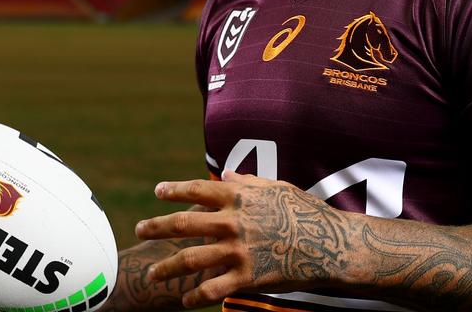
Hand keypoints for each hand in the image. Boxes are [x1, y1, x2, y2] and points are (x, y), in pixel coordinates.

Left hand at [134, 170, 356, 307]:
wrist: (332, 245)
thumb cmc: (308, 213)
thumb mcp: (279, 188)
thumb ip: (248, 181)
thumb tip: (224, 173)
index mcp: (241, 197)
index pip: (197, 189)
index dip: (174, 190)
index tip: (158, 192)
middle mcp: (234, 221)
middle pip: (183, 223)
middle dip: (156, 226)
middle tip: (139, 229)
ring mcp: (239, 250)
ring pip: (190, 259)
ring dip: (166, 266)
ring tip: (151, 273)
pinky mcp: (247, 276)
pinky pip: (212, 289)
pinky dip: (195, 296)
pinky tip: (185, 300)